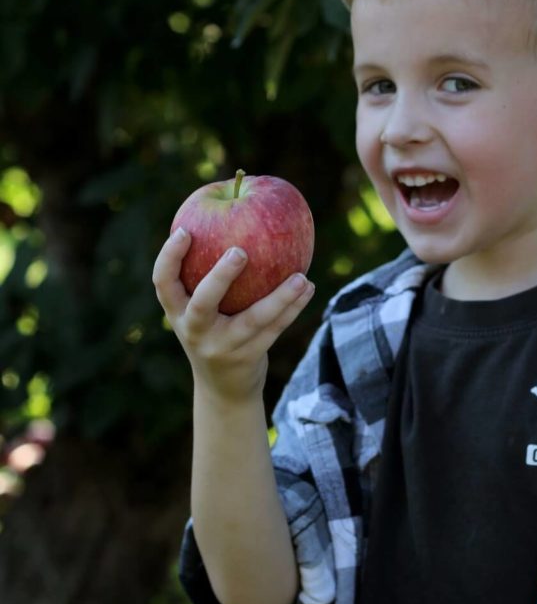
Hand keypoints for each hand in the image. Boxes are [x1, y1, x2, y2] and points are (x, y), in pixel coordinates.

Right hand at [152, 227, 314, 402]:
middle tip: (240, 251)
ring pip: (253, 320)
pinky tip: (307, 287)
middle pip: (202, 304)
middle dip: (220, 277)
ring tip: (301, 276)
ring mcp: (221, 347)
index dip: (169, 257)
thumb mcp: (201, 309)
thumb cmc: (213, 330)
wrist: (223, 389)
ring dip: (280, 297)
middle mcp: (194, 330)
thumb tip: (231, 213)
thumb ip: (207, 274)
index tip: (184, 231)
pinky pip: (274, 330)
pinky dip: (292, 308)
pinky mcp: (247, 358)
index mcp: (177, 312)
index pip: (163, 283)